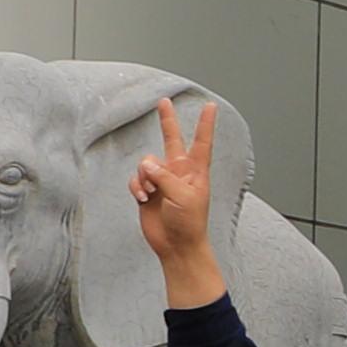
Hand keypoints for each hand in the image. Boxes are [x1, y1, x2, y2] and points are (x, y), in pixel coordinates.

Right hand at [131, 94, 227, 300]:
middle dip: (167, 121)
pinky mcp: (147, 190)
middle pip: (171, 140)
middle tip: (163, 101)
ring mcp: (162, 180)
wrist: (176, 245)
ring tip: (152, 193)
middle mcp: (179, 171)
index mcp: (196, 171)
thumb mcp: (183, 196)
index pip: (202, 142)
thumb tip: (147, 165)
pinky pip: (136, 179)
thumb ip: (165, 177)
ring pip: (146, 163)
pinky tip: (142, 198)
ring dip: (145, 176)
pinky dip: (137, 187)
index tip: (210, 106)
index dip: (205, 124)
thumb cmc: (189, 222)